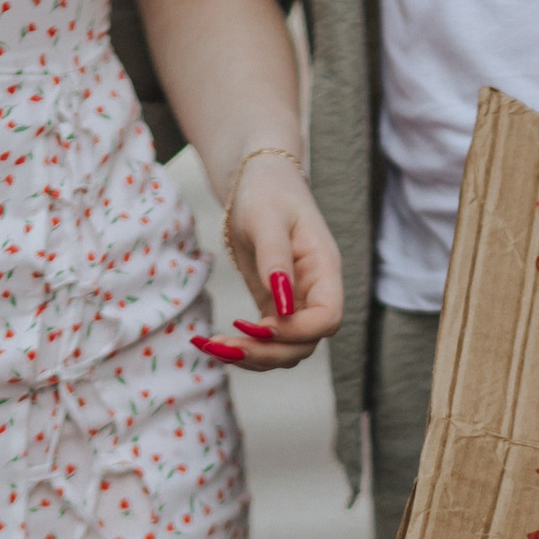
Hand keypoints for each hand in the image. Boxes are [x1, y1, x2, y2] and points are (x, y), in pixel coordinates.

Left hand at [192, 152, 343, 370]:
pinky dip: (243, 348)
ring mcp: (296, 304)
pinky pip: (266, 341)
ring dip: (251, 356)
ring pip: (285, 350)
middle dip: (266, 351)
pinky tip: (212, 344)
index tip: (259, 324)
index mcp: (324, 269)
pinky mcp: (274, 309)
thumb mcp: (267, 217)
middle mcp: (315, 293)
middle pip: (305, 343)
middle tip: (223, 345)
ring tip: (210, 346)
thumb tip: (281, 305)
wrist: (258, 182)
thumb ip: (275, 258)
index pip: (328, 317)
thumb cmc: (266, 192)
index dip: (297, 330)